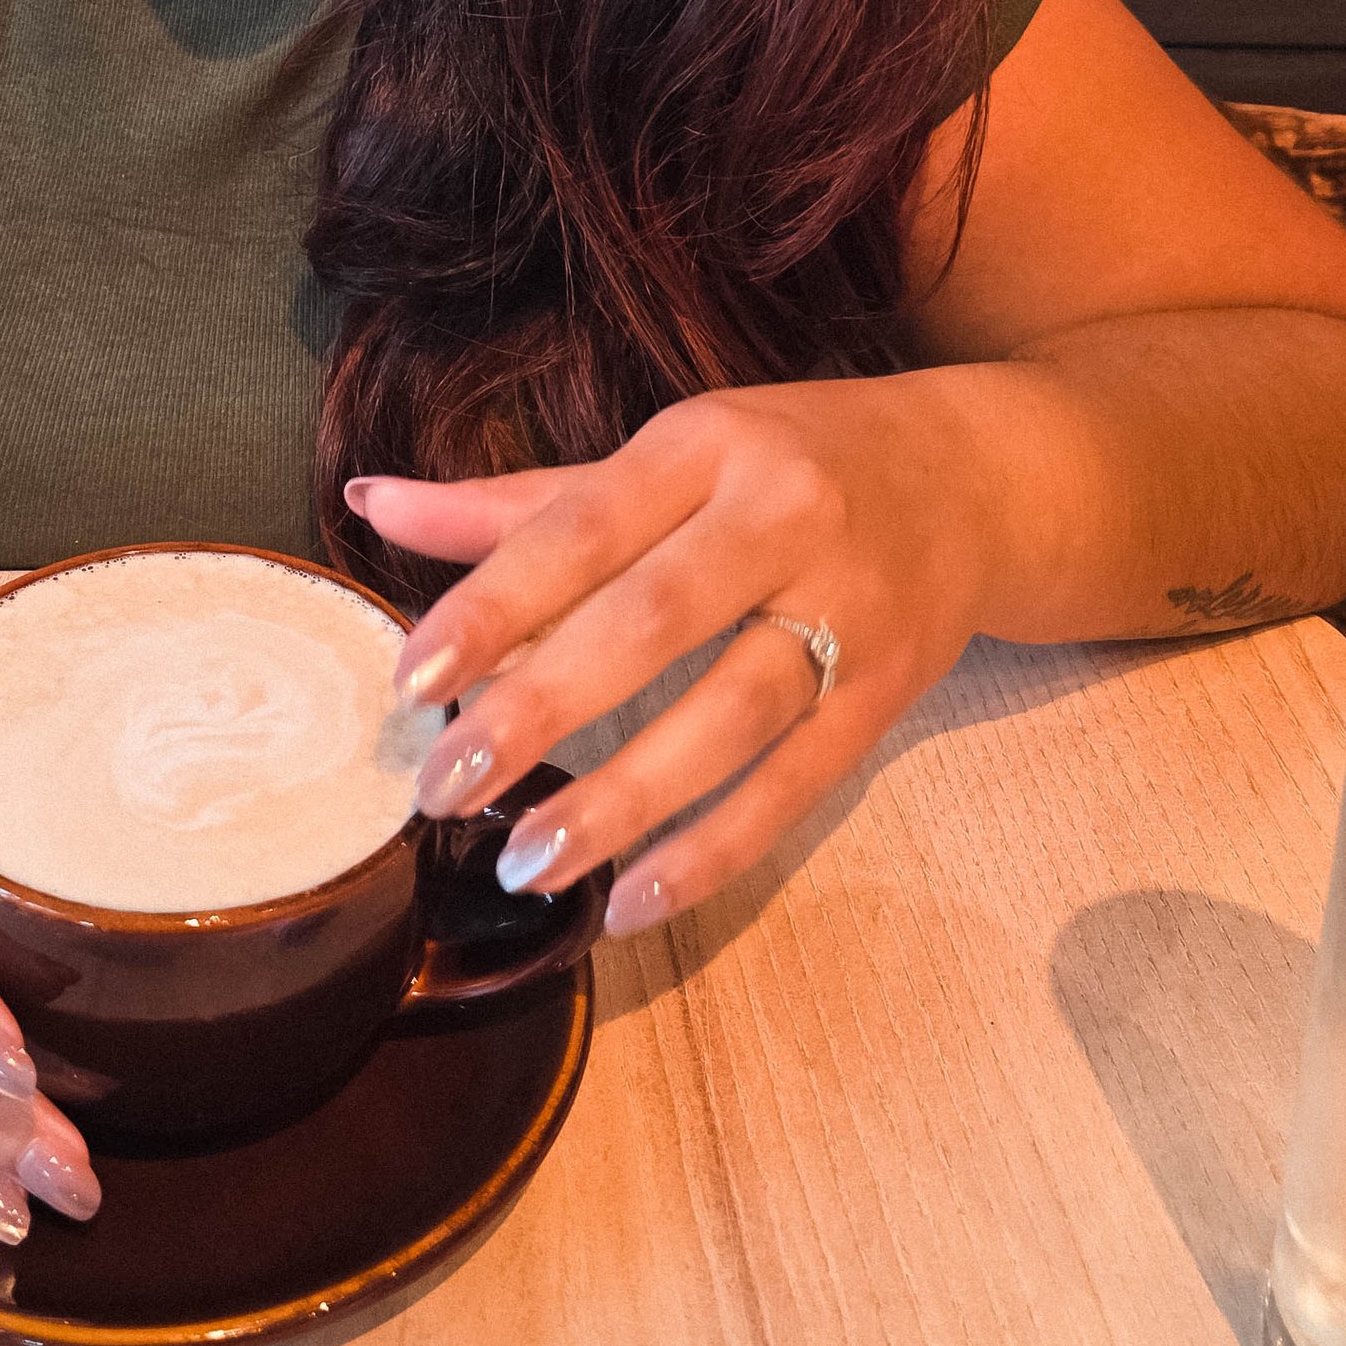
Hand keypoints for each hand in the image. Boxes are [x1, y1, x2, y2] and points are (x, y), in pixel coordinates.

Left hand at [349, 373, 1001, 937]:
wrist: (974, 481)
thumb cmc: (786, 463)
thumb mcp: (664, 455)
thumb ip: (519, 501)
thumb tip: (371, 499)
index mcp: (705, 446)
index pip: (582, 529)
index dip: (494, 605)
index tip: (412, 680)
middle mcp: (782, 518)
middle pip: (652, 623)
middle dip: (542, 710)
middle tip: (445, 787)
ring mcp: (848, 610)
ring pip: (729, 715)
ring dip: (625, 798)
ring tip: (529, 862)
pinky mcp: (889, 694)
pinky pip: (797, 786)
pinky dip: (717, 850)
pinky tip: (636, 899)